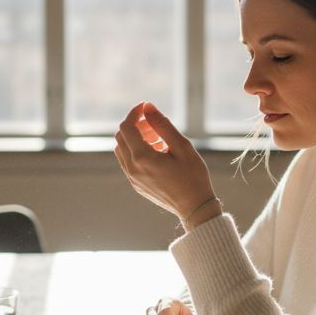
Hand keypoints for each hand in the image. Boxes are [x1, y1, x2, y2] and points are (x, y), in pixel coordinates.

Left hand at [113, 101, 215, 221]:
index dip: (135, 113)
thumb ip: (162, 124)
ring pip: (122, 149)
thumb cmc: (193, 176)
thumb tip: (147, 106)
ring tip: (158, 140)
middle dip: (135, 125)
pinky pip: (127, 162)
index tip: (146, 107)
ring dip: (135, 139)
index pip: (127, 127)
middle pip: (121, 136)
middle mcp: (132, 168)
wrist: (194, 208)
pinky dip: (136, 151)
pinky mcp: (136, 185)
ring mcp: (132, 179)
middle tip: (156, 126)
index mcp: (142, 158)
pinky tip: (157, 154)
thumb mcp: (182, 146)